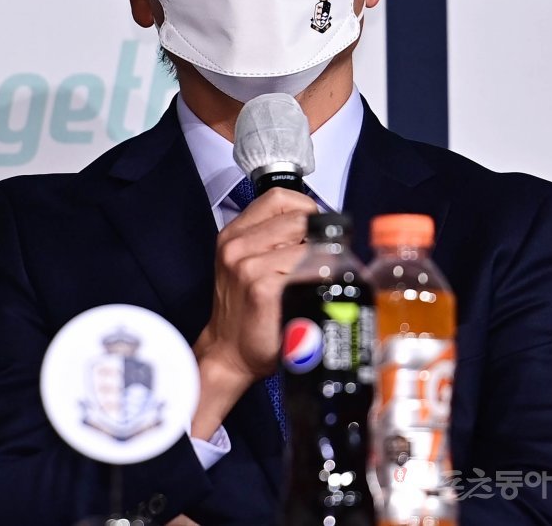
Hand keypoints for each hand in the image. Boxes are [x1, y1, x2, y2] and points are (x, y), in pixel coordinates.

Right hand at [191, 187, 316, 438]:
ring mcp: (248, 267)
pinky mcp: (263, 289)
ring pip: (308, 247)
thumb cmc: (245, 309)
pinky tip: (308, 295)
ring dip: (320, 263)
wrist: (230, 352)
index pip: (279, 198)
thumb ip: (274, 239)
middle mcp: (237, 246)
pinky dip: (316, 282)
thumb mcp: (247, 263)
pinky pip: (306, 272)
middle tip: (320, 259)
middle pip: (299, 219)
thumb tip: (321, 225)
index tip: (314, 228)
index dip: (305, 208)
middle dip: (318, 238)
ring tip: (312, 281)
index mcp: (233, 234)